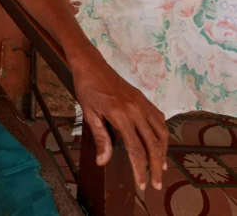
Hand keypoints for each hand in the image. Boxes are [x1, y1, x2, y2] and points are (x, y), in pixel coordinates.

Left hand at [72, 54, 168, 190]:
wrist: (91, 65)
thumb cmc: (87, 88)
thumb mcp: (89, 114)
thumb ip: (100, 138)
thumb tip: (103, 162)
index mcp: (120, 115)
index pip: (135, 149)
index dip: (139, 169)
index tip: (141, 184)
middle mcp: (136, 110)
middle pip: (152, 144)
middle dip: (155, 166)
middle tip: (156, 184)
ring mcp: (142, 103)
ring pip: (160, 132)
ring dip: (163, 152)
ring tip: (160, 167)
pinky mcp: (144, 99)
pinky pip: (159, 119)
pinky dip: (162, 134)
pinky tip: (159, 144)